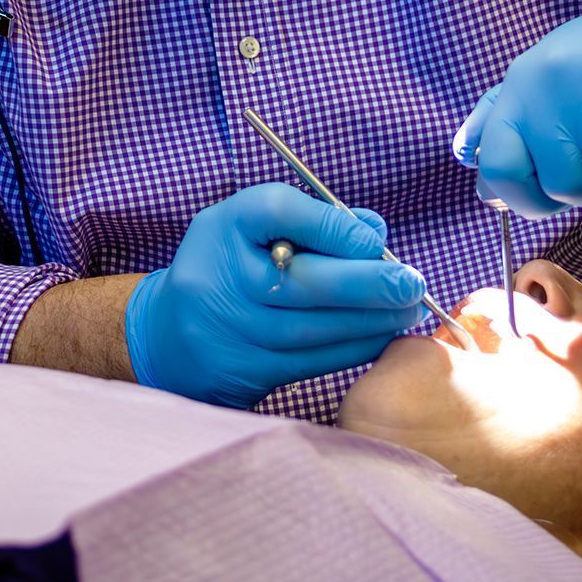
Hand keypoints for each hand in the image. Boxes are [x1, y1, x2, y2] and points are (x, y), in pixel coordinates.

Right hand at [124, 182, 423, 407]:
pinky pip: (312, 360)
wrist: (169, 334)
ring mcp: (232, 329)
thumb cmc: (231, 265)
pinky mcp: (246, 370)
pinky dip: (354, 346)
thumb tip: (376, 233)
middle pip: (305, 279)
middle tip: (412, 282)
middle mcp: (222, 277)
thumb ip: (315, 220)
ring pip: (315, 327)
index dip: (333, 224)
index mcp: (224, 226)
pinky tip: (381, 334)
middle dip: (371, 282)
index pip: (277, 211)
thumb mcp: (256, 227)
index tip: (374, 238)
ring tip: (408, 309)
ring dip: (372, 320)